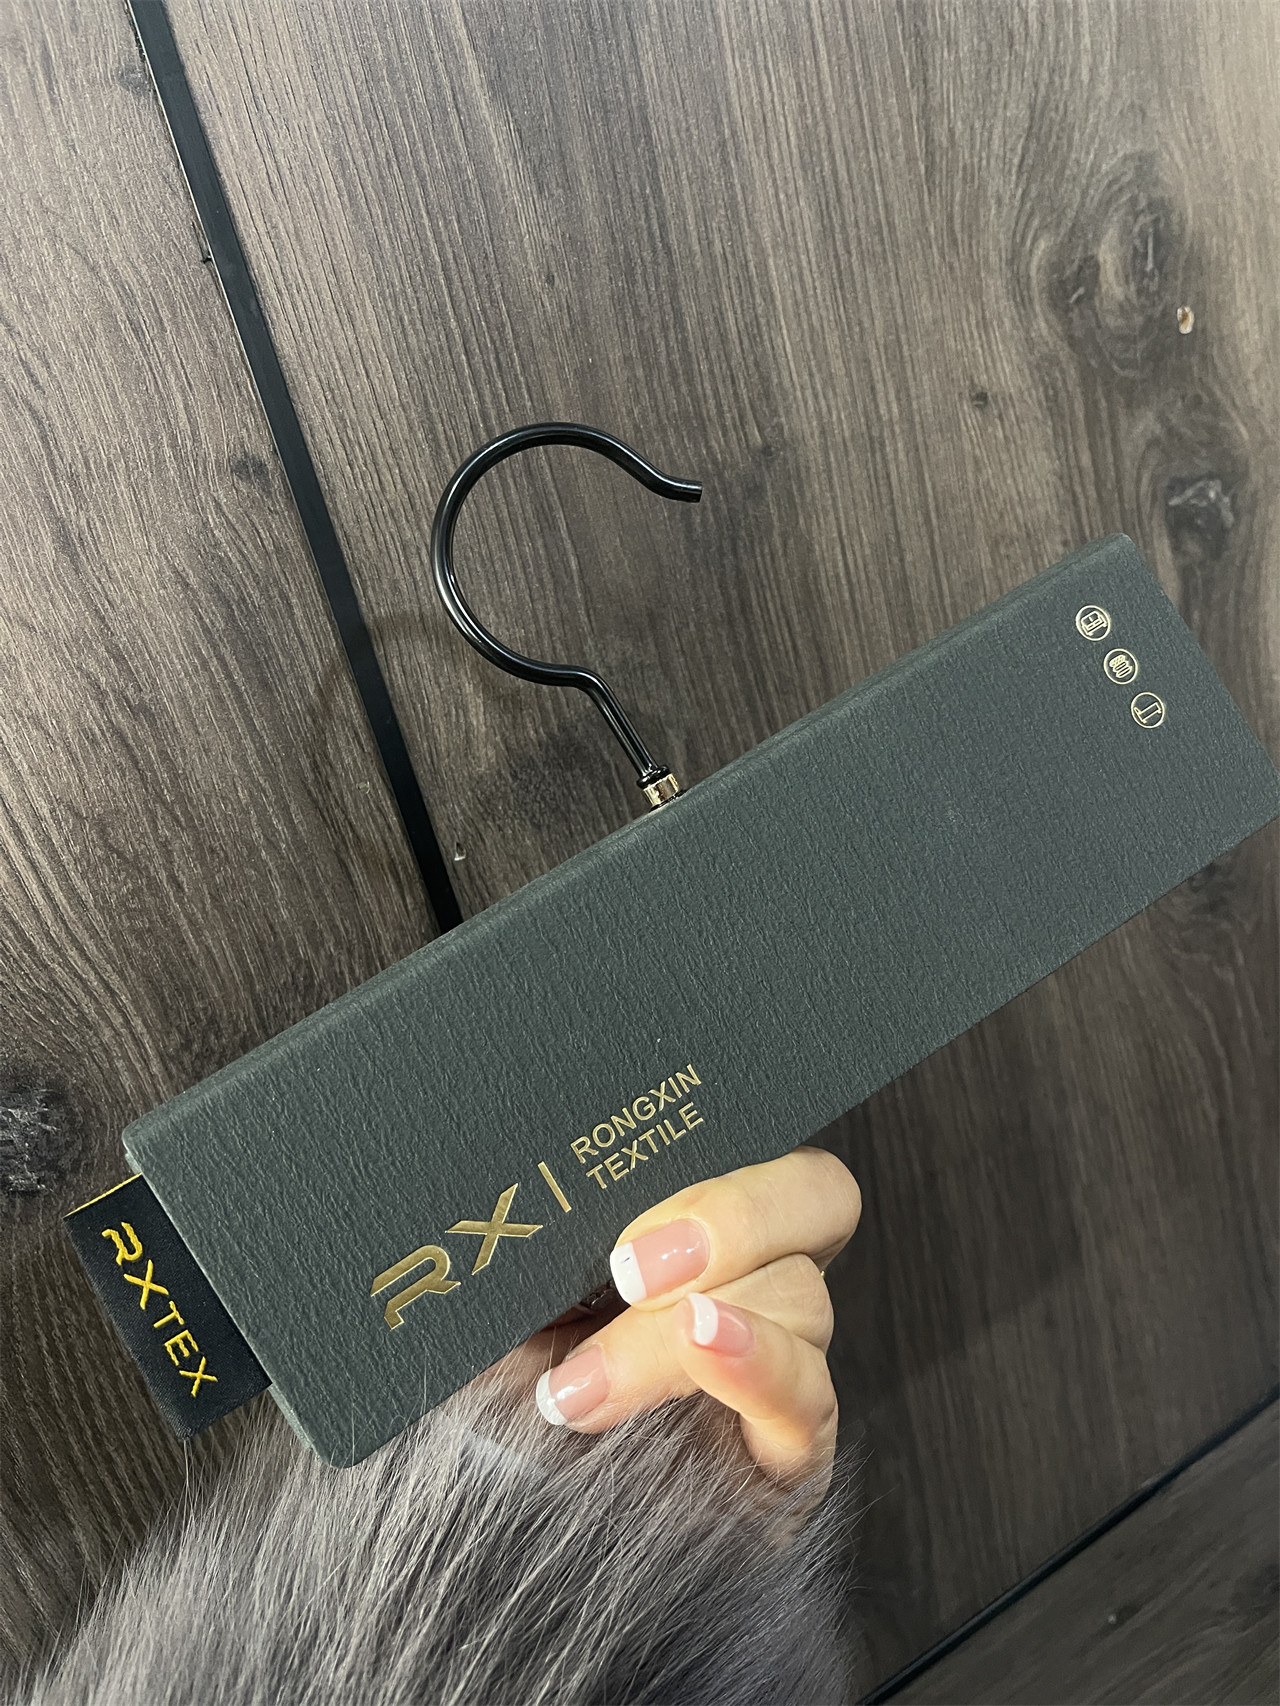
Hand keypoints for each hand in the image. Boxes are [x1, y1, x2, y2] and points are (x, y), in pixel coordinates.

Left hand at [524, 1146, 860, 1489]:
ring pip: (798, 1292)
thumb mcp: (496, 1293)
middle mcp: (750, 1272)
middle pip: (813, 1193)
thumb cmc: (495, 1396)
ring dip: (681, 1332)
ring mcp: (780, 1357)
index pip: (750, 1136)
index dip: (711, 1139)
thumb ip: (520, 1227)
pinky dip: (757, 1362)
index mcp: (689, 1217)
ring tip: (586, 1384)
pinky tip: (703, 1344)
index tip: (621, 1171)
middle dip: (730, 1214)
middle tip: (629, 1263)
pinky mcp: (793, 1451)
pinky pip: (809, 1397)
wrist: (492, 1540)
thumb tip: (497, 1169)